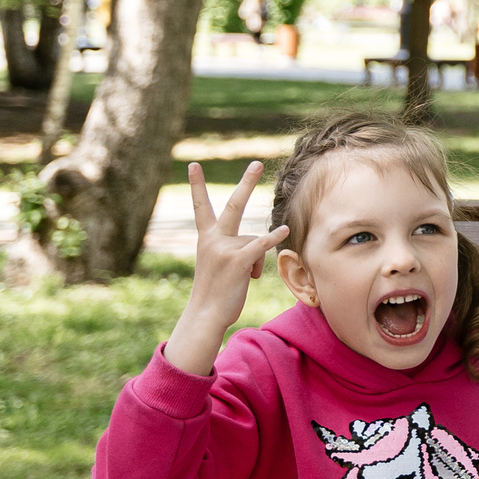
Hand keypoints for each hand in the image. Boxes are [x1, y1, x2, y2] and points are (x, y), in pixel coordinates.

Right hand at [163, 163, 288, 376]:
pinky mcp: (237, 261)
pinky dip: (273, 239)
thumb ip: (237, 249)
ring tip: (243, 278)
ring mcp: (224, 249)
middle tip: (258, 163)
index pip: (202, 207)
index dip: (198, 185)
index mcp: (205, 238)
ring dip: (257, 261)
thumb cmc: (216, 291)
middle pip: (233, 205)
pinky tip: (284, 230)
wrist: (205, 315)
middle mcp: (212, 239)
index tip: (194, 164)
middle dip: (246, 183)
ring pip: (255, 241)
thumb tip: (259, 248)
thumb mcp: (221, 265)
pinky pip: (261, 245)